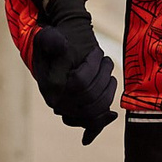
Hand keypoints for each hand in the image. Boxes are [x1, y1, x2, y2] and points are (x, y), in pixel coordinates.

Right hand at [29, 0, 117, 142]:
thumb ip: (52, 40)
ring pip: (95, 110)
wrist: (56, 52)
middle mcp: (57, 102)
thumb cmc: (55, 42)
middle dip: (104, 77)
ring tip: (109, 74)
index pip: (80, 82)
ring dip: (108, 91)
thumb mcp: (49, 36)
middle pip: (90, 97)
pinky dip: (101, 122)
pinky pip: (90, 125)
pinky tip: (112, 115)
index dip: (93, 66)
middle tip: (107, 61)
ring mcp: (66, 111)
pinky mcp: (76, 115)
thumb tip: (61, 44)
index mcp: (50, 85)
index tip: (97, 52)